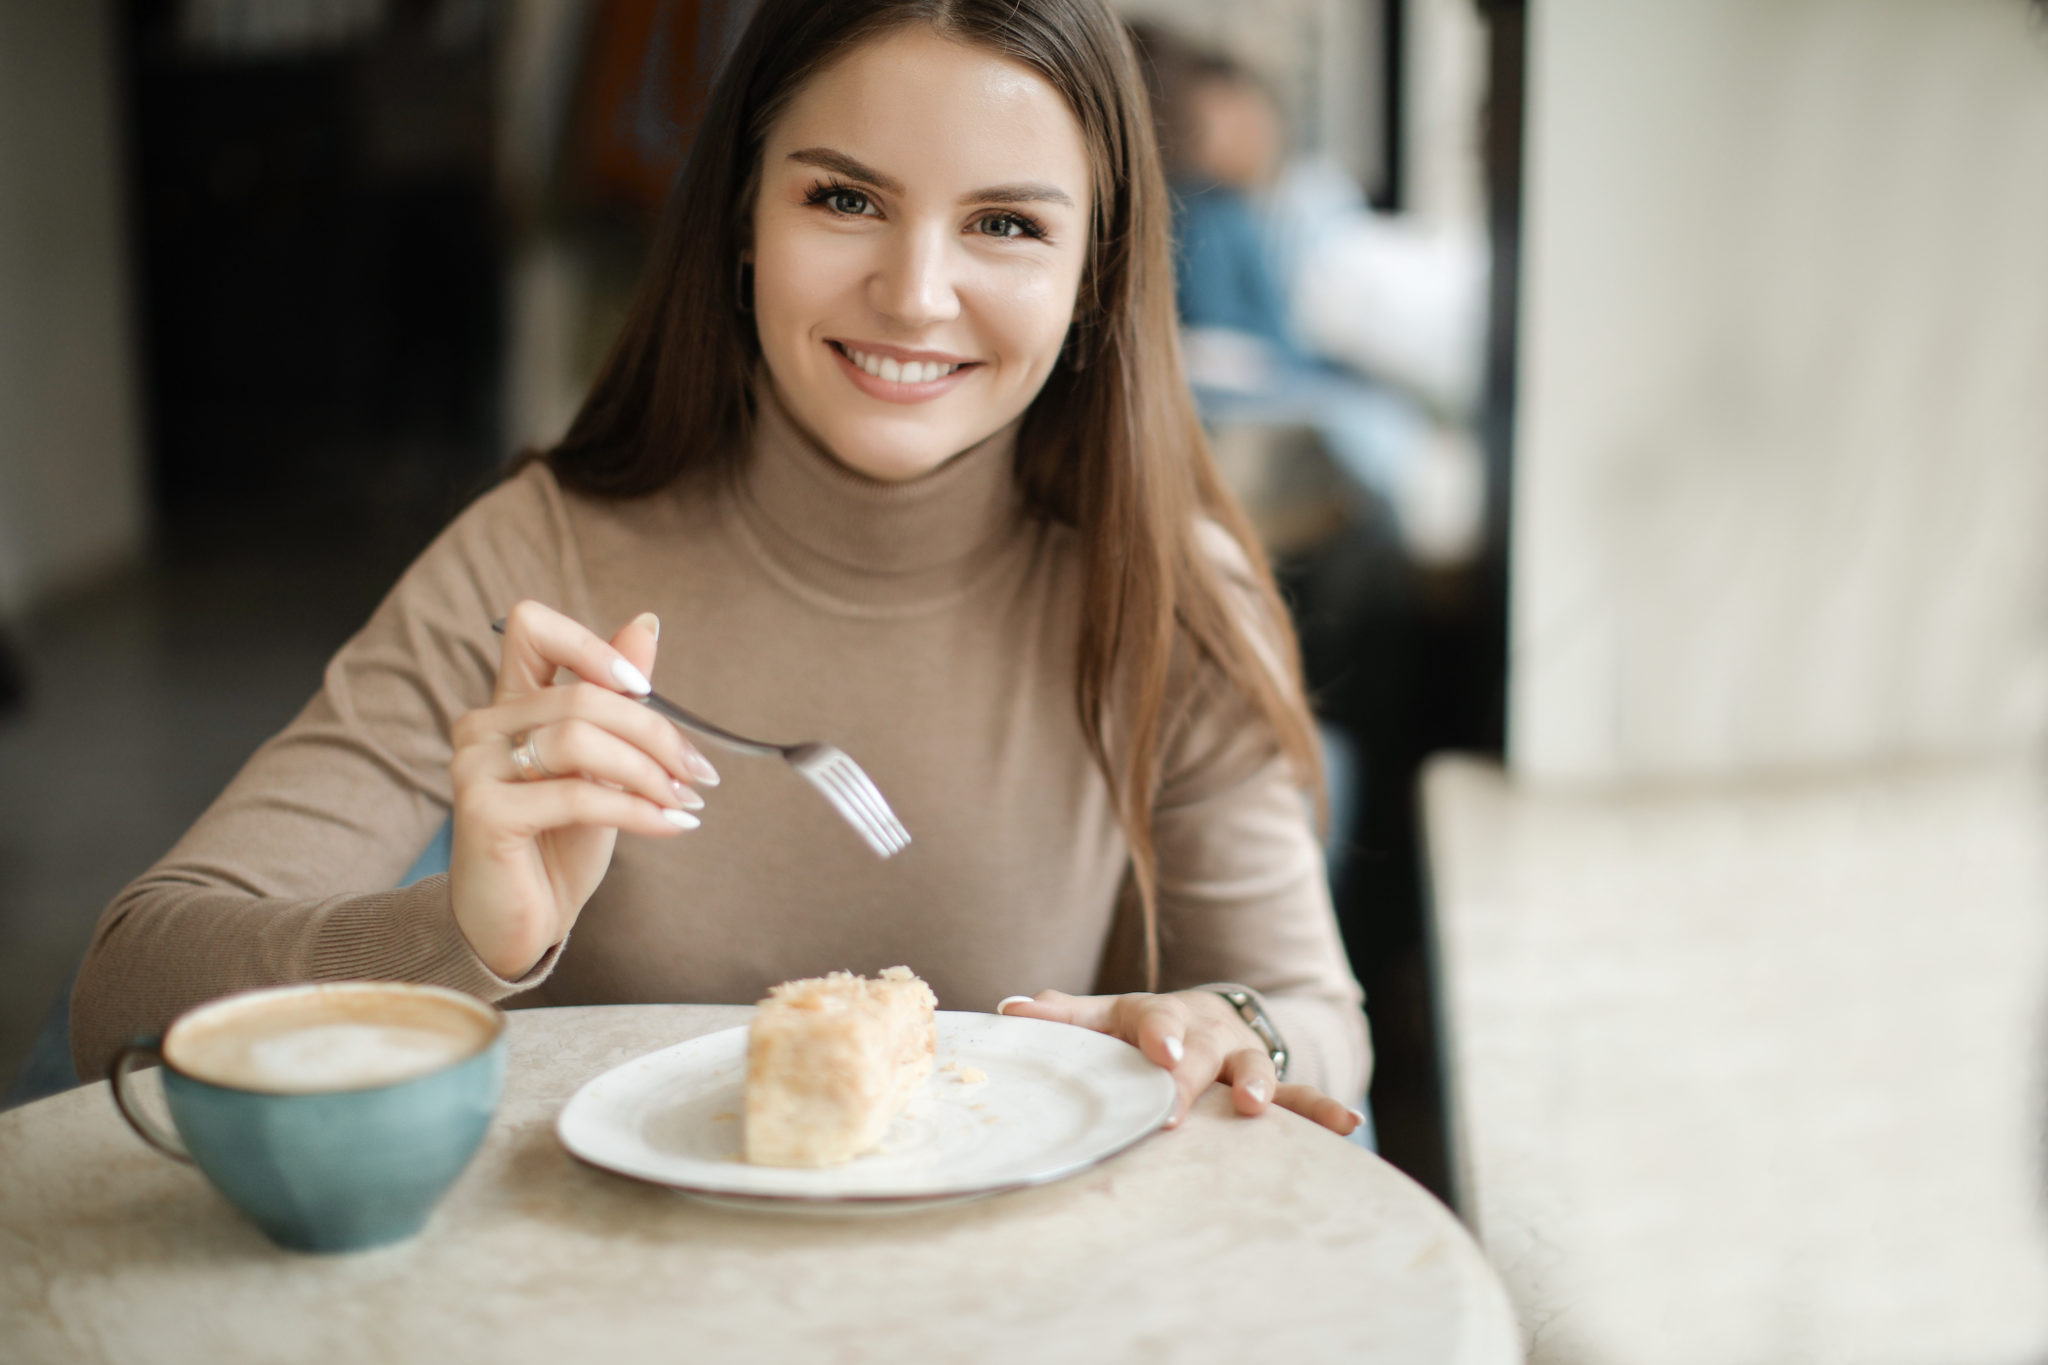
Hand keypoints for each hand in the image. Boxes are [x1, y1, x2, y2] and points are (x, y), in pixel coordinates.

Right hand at [446, 599, 719, 978]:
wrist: (524, 921)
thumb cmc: (561, 842)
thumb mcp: (603, 766)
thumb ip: (617, 699)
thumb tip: (646, 623)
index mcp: (511, 704)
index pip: (531, 626)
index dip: (591, 646)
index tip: (645, 690)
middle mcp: (483, 726)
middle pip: (582, 696)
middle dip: (654, 733)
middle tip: (698, 772)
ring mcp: (475, 766)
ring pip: (579, 738)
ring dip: (648, 771)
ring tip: (684, 801)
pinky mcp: (483, 812)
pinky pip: (576, 794)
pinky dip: (635, 809)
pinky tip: (668, 825)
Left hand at [997, 989, 1364, 1136]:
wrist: (1201, 1019)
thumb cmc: (1137, 1031)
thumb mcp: (1102, 1019)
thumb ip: (1062, 1019)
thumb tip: (1010, 1011)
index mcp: (1155, 1015)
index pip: (1151, 1018)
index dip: (1156, 1034)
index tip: (1156, 1052)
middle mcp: (1201, 1031)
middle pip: (1199, 1049)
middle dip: (1190, 1074)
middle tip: (1177, 1104)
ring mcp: (1238, 1057)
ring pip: (1254, 1064)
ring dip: (1256, 1083)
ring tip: (1253, 1106)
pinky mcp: (1269, 1084)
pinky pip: (1299, 1096)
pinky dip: (1322, 1109)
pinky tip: (1347, 1126)